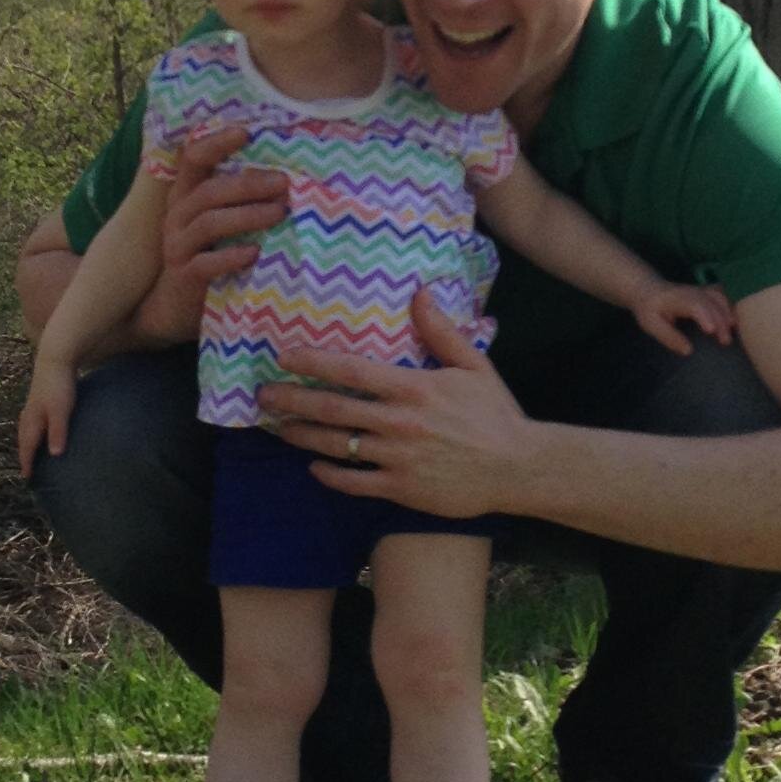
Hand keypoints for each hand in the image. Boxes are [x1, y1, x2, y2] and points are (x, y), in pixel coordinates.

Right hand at [17, 355, 76, 476]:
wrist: (56, 358)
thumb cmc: (60, 385)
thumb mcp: (62, 410)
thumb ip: (58, 432)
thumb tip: (55, 455)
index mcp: (33, 419)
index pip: (27, 446)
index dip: (27, 462)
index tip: (27, 477)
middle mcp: (29, 414)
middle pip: (24, 438)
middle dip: (24, 454)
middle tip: (26, 470)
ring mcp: (32, 405)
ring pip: (26, 428)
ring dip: (27, 442)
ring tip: (29, 452)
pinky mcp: (39, 397)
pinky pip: (32, 419)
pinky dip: (32, 429)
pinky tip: (39, 427)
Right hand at [130, 127, 287, 346]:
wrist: (175, 307)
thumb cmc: (210, 255)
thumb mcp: (220, 222)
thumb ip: (240, 198)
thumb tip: (288, 176)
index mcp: (186, 194)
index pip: (193, 157)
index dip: (216, 142)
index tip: (245, 132)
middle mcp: (176, 215)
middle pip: (209, 190)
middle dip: (248, 184)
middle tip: (284, 182)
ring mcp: (177, 245)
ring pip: (209, 223)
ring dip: (247, 215)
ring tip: (279, 213)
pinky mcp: (183, 275)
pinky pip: (205, 263)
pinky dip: (231, 256)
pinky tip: (254, 254)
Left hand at [259, 290, 536, 518]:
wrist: (517, 468)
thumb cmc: (495, 414)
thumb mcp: (474, 365)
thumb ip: (441, 331)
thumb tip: (420, 292)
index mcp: (415, 388)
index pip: (351, 370)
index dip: (313, 362)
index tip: (284, 356)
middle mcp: (399, 423)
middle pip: (333, 409)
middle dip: (292, 401)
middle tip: (263, 396)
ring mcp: (397, 458)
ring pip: (337, 445)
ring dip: (302, 435)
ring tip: (277, 427)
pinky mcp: (401, 489)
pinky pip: (354, 482)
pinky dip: (329, 475)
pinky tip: (313, 466)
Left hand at [632, 280, 735, 354]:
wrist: (648, 290)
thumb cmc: (650, 310)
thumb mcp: (652, 325)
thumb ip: (669, 337)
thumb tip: (688, 351)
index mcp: (676, 299)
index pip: (695, 304)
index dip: (705, 315)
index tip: (712, 331)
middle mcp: (692, 291)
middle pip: (712, 301)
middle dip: (722, 320)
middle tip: (725, 341)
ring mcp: (700, 290)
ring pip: (720, 295)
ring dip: (729, 312)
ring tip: (736, 330)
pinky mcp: (706, 292)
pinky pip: (723, 294)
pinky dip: (732, 304)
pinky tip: (738, 318)